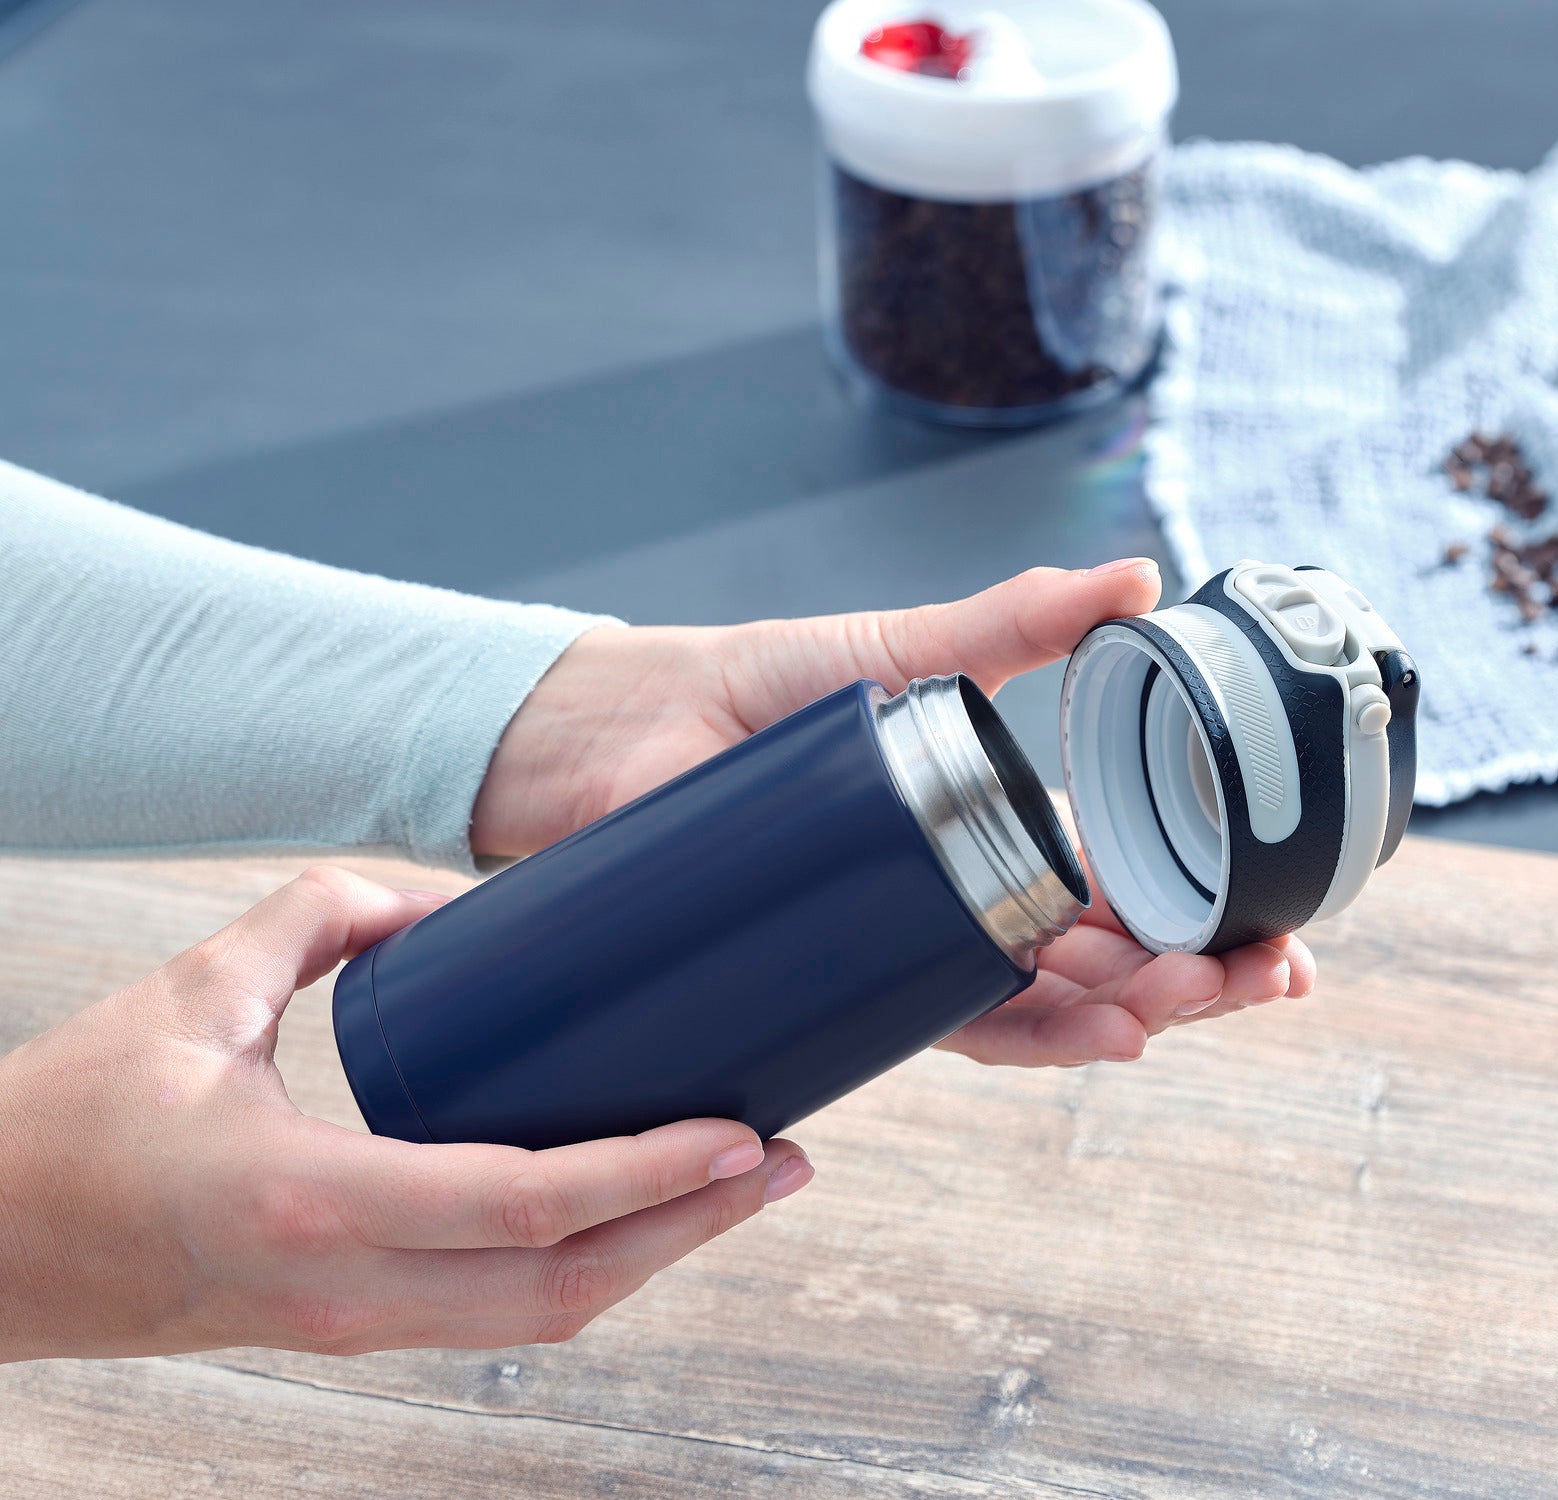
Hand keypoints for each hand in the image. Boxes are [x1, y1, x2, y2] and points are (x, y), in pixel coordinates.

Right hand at [0, 867, 810, 1363]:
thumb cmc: (74, 1119)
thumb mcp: (195, 989)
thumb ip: (320, 914)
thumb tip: (440, 900)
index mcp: (310, 1197)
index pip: (520, 1203)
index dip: (647, 1174)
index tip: (740, 1131)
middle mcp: (348, 1285)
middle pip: (564, 1286)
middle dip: (693, 1228)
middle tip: (787, 1161)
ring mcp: (354, 1323)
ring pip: (543, 1317)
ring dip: (655, 1256)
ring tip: (744, 1187)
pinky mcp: (353, 1326)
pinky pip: (499, 1313)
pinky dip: (587, 1269)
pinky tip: (640, 1216)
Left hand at [470, 560, 1315, 1065]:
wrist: (627, 728)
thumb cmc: (760, 690)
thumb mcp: (913, 653)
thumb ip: (1020, 622)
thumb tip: (1138, 578)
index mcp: (1000, 845)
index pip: (1128, 904)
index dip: (1211, 926)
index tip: (1287, 935)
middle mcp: (967, 911)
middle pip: (1108, 971)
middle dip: (1197, 984)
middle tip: (1265, 974)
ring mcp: (910, 949)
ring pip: (1047, 1009)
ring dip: (1132, 1014)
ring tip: (1189, 999)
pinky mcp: (847, 974)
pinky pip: (953, 1021)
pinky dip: (1033, 1034)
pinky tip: (1101, 1035)